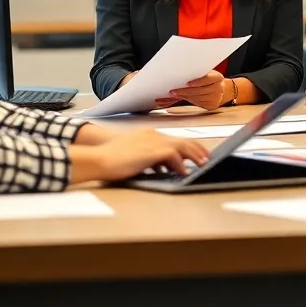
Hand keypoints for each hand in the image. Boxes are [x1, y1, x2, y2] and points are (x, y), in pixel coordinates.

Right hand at [80, 128, 209, 182]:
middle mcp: (153, 134)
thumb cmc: (112, 160)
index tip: (197, 153)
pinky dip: (181, 164)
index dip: (188, 146)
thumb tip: (164, 168)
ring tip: (203, 164)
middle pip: (182, 140)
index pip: (174, 138)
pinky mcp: (152, 151)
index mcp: (148, 134)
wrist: (99, 158)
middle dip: (196, 149)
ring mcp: (153, 141)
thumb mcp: (134, 157)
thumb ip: (150, 159)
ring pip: (182, 146)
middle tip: (207, 158)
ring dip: (194, 155)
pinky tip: (184, 172)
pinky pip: (173, 156)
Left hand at [169, 70, 225, 110]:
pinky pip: (198, 103)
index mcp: (218, 77)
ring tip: (175, 94)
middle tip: (174, 91)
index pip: (208, 79)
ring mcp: (216, 98)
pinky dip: (189, 100)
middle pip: (200, 90)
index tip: (188, 83)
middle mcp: (218, 88)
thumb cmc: (210, 79)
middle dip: (185, 91)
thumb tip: (183, 76)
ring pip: (197, 98)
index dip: (198, 81)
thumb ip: (198, 75)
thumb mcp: (207, 73)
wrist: (219, 89)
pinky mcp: (211, 105)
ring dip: (185, 96)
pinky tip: (183, 97)